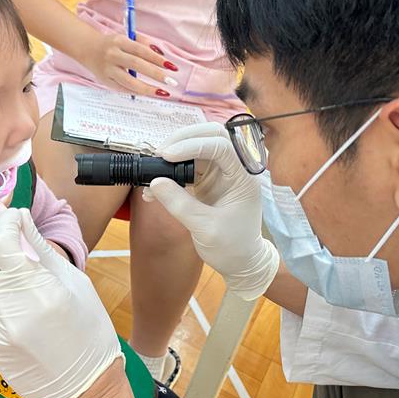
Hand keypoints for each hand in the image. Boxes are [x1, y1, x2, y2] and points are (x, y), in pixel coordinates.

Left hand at [0, 208, 122, 397]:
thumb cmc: (90, 333)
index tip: (15, 215)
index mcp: (38, 292)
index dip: (4, 219)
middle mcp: (9, 309)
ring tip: (10, 255)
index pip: (0, 240)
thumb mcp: (75, 284)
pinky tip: (12, 288)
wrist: (82, 390)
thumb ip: (42, 250)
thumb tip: (21, 219)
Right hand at [85, 32, 177, 96]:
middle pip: (137, 65)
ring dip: (147, 88)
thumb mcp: (127, 38)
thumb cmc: (113, 44)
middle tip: (171, 81)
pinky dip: (137, 92)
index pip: (141, 50)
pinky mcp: (105, 81)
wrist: (88, 49)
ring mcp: (108, 69)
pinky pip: (123, 89)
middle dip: (156, 74)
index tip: (171, 67)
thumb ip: (143, 43)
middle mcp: (113, 55)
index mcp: (120, 42)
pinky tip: (148, 92)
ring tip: (162, 92)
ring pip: (129, 81)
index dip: (157, 59)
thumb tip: (161, 54)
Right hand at [144, 123, 278, 299]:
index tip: (167, 156)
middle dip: (185, 138)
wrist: (242, 262)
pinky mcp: (209, 180)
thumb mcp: (205, 229)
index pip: (221, 146)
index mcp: (244, 178)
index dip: (193, 145)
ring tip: (155, 165)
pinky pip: (190, 164)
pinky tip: (156, 183)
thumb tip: (155, 183)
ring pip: (200, 145)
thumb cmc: (232, 248)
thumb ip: (180, 204)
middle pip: (213, 134)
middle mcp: (235, 169)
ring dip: (176, 150)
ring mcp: (222, 173)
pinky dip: (173, 168)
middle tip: (160, 153)